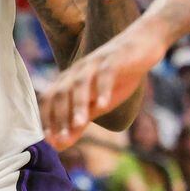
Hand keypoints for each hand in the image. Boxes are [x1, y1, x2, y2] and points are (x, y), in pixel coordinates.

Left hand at [40, 22, 166, 147]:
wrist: (143, 46)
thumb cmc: (118, 77)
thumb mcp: (98, 103)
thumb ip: (79, 121)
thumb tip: (60, 144)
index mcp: (68, 81)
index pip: (49, 100)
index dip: (47, 120)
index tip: (49, 142)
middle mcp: (76, 71)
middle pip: (60, 93)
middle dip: (59, 117)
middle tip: (62, 140)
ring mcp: (94, 64)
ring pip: (80, 84)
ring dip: (78, 105)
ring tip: (79, 124)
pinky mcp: (113, 60)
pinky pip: (105, 74)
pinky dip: (103, 89)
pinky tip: (104, 105)